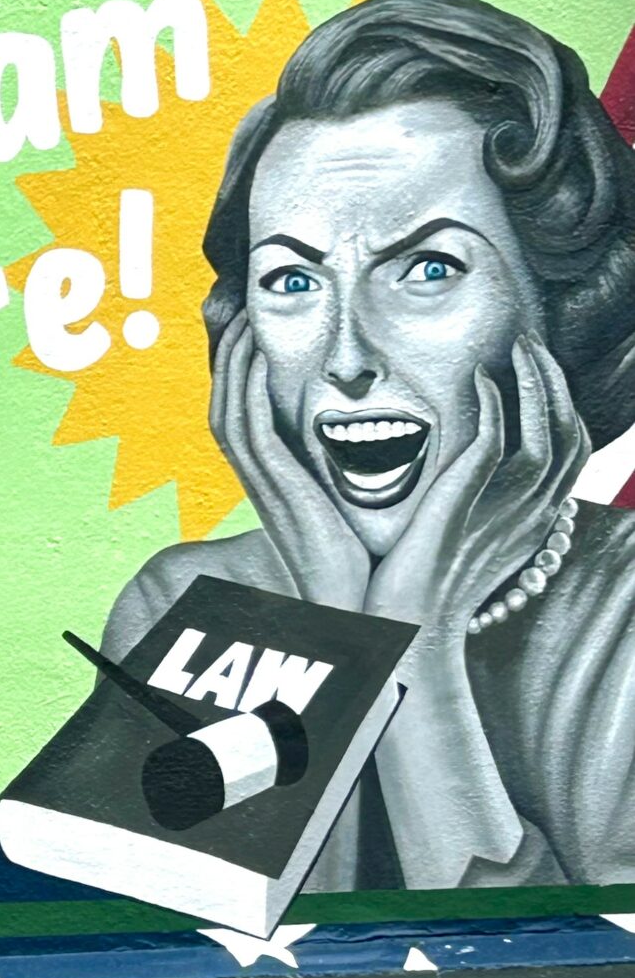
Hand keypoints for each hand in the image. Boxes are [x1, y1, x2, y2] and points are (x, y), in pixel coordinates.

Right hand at [210, 315, 370, 612]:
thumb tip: (360, 436)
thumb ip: (337, 466)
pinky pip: (250, 429)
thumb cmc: (354, 553)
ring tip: (247, 320)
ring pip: (228, 408)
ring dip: (234, 362)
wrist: (351, 598)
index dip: (238, 366)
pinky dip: (248, 389)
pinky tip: (260, 358)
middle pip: (222, 400)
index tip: (254, 326)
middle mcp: (256, 476)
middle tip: (241, 309)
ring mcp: (262, 482)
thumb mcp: (341, 497)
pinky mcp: (275, 488)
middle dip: (227, 353)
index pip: (238, 409)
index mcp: (268, 476)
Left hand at [366, 334, 588, 641]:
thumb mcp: (469, 543)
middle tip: (532, 345)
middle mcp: (531, 517)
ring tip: (518, 348)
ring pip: (546, 434)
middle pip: (570, 435)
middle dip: (557, 383)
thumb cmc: (425, 592)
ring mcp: (504, 513)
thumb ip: (481, 509)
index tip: (540, 373)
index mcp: (535, 524)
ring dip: (536, 383)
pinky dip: (495, 406)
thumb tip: (470, 478)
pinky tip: (481, 379)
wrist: (405, 632)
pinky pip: (496, 444)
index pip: (572, 453)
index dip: (563, 407)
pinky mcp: (466, 505)